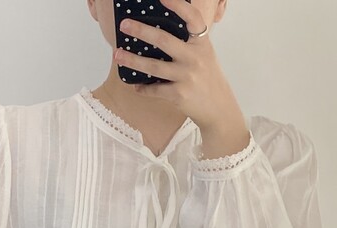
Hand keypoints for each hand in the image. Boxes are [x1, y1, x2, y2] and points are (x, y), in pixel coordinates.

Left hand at [114, 0, 248, 152]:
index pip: (192, 18)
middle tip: (124, 25)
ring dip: (133, 60)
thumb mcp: (204, 56)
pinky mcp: (179, 95)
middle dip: (141, 31)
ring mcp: (187, 77)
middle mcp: (195, 58)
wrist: (219, 109)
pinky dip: (143, 88)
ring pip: (154, 66)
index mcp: (202, 44)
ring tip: (117, 54)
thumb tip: (157, 34)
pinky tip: (135, 85)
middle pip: (163, 40)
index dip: (178, 5)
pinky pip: (155, 89)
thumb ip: (188, 43)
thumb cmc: (207, 79)